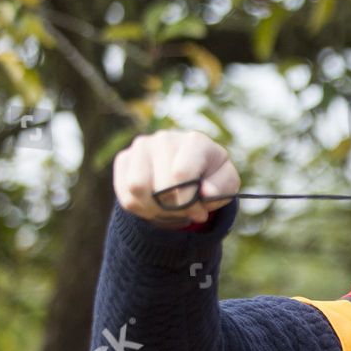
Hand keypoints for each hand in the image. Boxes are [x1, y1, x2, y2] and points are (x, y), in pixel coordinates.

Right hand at [113, 129, 238, 228]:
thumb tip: (206, 192)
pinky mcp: (125, 158)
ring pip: (136, 188)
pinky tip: (154, 206)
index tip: (198, 210)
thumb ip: (221, 187)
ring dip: (154, 208)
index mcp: (195, 142)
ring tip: (169, 209)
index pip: (181, 174)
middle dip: (174, 208)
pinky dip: (140, 208)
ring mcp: (142, 146)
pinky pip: (124, 193)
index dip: (188, 200)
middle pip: (160, 186)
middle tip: (185, 212)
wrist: (191, 171)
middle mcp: (166, 139)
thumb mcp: (226, 184)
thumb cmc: (211, 178)